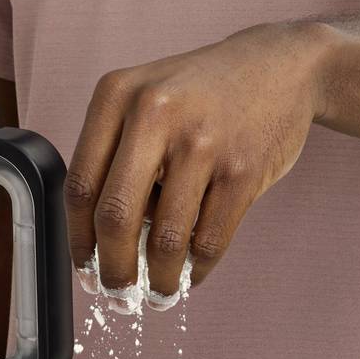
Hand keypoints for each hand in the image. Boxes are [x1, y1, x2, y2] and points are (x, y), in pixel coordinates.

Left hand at [69, 23, 328, 292]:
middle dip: (113, 270)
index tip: (85, 266)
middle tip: (117, 293)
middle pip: (115, 217)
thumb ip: (116, 153)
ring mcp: (202, 143)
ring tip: (158, 291)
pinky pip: (209, 240)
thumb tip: (98, 241)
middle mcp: (155, 114)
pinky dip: (196, 269)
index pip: (80, 185)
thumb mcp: (146, 97)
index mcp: (117, 95)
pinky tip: (191, 272)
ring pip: (165, 238)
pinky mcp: (243, 170)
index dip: (79, 238)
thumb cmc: (203, 94)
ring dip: (158, 279)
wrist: (280, 66)